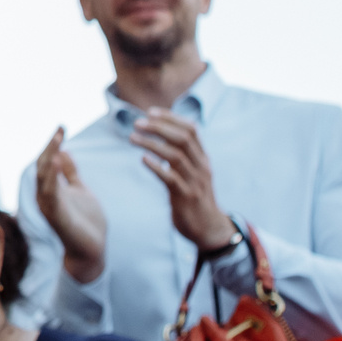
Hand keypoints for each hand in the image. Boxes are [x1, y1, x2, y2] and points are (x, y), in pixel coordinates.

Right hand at [35, 128, 107, 282]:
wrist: (91, 251)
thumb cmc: (85, 223)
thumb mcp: (80, 190)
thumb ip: (70, 173)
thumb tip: (65, 151)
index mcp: (52, 189)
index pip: (47, 161)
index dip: (53, 144)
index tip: (62, 127)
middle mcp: (46, 196)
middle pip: (43, 166)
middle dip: (50, 147)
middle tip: (60, 130)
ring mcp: (50, 207)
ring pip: (44, 178)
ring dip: (50, 158)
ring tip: (57, 140)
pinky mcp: (57, 217)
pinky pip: (51, 194)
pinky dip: (52, 178)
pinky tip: (58, 162)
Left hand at [125, 112, 235, 254]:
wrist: (209, 229)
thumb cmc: (196, 197)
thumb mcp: (193, 173)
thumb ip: (182, 155)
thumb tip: (161, 135)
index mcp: (203, 159)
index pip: (191, 130)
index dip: (171, 118)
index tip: (151, 112)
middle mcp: (201, 167)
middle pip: (182, 139)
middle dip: (159, 127)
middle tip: (137, 123)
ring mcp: (194, 182)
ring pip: (175, 156)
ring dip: (152, 144)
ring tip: (132, 138)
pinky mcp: (186, 197)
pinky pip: (171, 178)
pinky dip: (156, 167)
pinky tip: (143, 159)